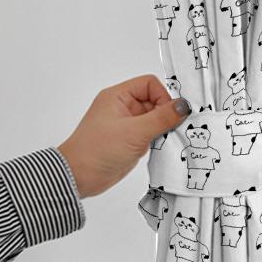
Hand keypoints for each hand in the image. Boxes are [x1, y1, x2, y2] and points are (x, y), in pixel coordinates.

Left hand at [57, 75, 190, 197]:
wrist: (78, 177)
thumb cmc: (96, 151)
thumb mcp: (135, 132)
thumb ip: (162, 118)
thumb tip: (184, 106)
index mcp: (118, 96)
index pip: (150, 84)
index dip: (163, 97)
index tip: (170, 114)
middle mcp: (122, 107)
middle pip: (155, 101)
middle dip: (165, 115)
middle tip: (168, 129)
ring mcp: (127, 124)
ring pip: (155, 118)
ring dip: (161, 129)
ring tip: (159, 140)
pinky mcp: (130, 140)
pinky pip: (151, 133)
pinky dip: (157, 139)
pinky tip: (155, 148)